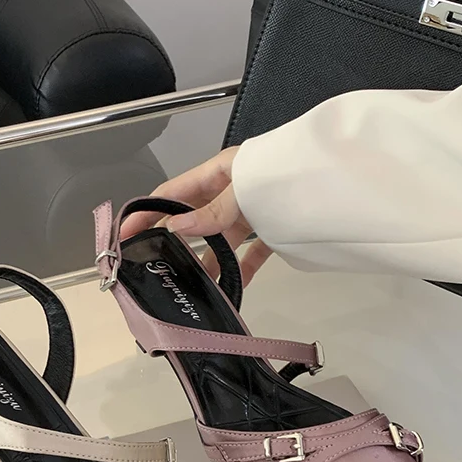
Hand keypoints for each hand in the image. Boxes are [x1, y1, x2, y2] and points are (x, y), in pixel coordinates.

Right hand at [119, 147, 272, 286]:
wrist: (337, 180)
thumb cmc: (285, 174)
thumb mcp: (241, 190)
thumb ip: (211, 212)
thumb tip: (176, 229)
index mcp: (217, 173)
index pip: (170, 194)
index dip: (145, 214)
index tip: (124, 238)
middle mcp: (230, 192)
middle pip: (192, 219)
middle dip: (172, 243)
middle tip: (153, 269)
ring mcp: (251, 211)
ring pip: (220, 240)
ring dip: (207, 263)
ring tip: (192, 288)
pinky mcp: (273, 229)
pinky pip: (251, 252)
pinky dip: (242, 269)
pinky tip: (233, 288)